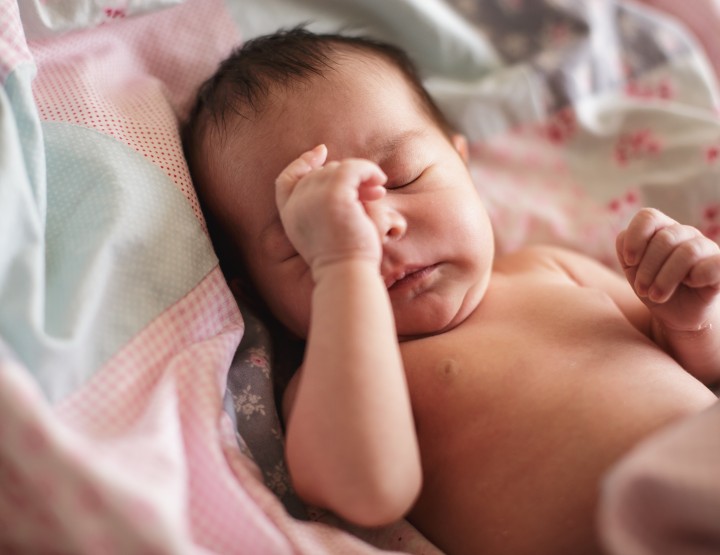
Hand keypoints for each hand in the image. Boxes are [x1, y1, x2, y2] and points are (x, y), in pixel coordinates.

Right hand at [275, 145, 387, 278]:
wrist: (346, 273)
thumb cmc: (344, 259)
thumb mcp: (324, 233)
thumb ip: (322, 209)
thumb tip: (347, 183)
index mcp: (290, 215)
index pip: (286, 178)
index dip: (302, 162)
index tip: (321, 151)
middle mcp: (297, 203)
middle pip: (320, 173)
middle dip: (346, 177)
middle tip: (371, 191)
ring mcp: (313, 197)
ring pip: (338, 168)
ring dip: (361, 176)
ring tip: (377, 192)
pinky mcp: (334, 195)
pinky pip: (352, 168)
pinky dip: (368, 170)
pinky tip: (380, 181)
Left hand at [616, 208, 719, 330]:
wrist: (675, 315)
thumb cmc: (653, 287)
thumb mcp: (632, 269)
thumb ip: (625, 248)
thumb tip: (626, 239)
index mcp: (663, 230)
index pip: (648, 217)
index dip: (635, 238)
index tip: (629, 261)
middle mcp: (686, 234)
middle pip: (664, 239)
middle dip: (647, 268)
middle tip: (642, 289)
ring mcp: (707, 249)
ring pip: (687, 252)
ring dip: (665, 279)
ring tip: (656, 295)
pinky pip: (714, 265)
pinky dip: (698, 276)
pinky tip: (691, 284)